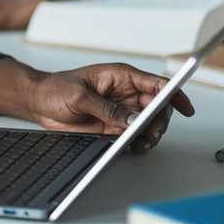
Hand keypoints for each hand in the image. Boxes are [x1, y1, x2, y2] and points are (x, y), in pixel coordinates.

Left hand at [26, 63, 194, 152]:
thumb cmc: (55, 89)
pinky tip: (132, 146)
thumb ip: (107, 108)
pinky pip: (134, 136)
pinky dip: (138, 142)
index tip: (185, 108)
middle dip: (160, 121)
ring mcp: (121, 111)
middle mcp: (126, 94)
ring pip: (149, 124)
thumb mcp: (79, 96)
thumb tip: (133, 120)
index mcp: (121, 77)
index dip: (174, 94)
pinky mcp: (114, 126)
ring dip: (150, 134)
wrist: (38, 102)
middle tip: (151, 133)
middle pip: (158, 107)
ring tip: (141, 142)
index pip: (157, 84)